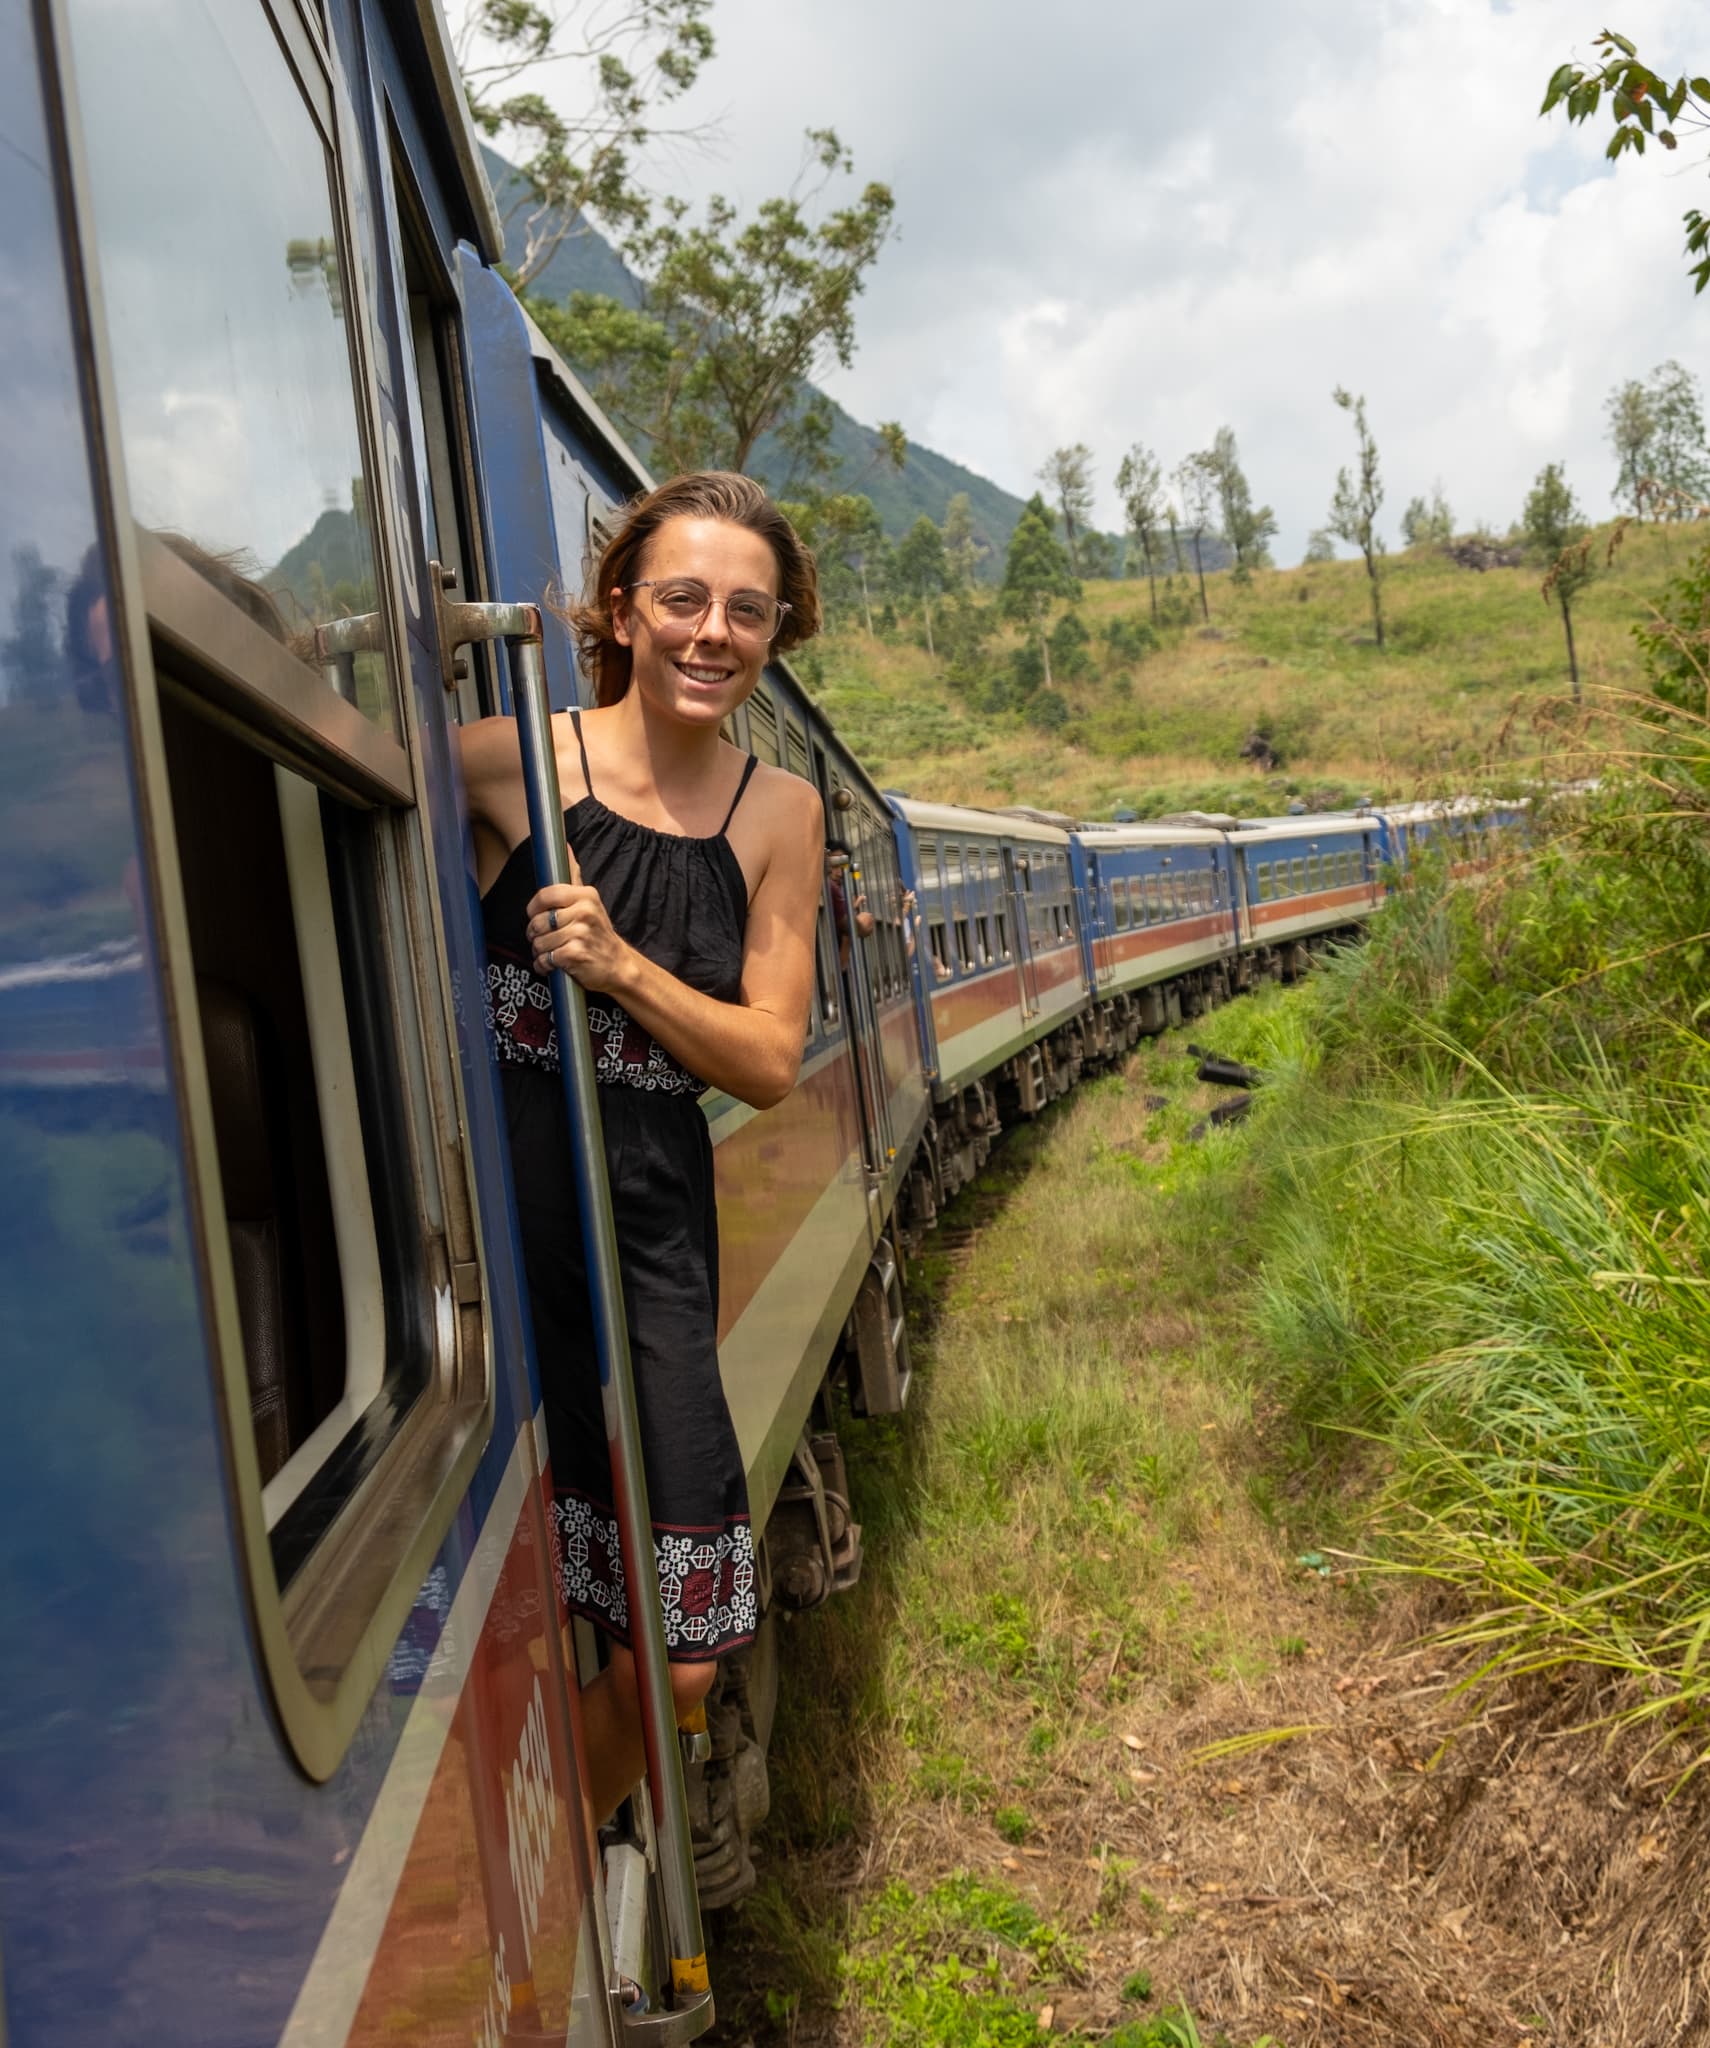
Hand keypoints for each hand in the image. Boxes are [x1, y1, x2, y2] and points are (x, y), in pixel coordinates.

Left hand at [526, 847, 630, 992]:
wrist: (618, 965)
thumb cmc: (598, 933)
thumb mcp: (590, 902)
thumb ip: (574, 876)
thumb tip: (564, 846)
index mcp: (585, 895)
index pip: (545, 895)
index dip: (534, 908)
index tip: (537, 916)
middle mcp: (584, 911)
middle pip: (537, 922)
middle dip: (535, 935)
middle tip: (546, 939)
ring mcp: (580, 933)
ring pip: (539, 943)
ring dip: (540, 952)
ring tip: (552, 952)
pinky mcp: (576, 954)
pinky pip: (545, 959)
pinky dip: (544, 966)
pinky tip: (554, 965)